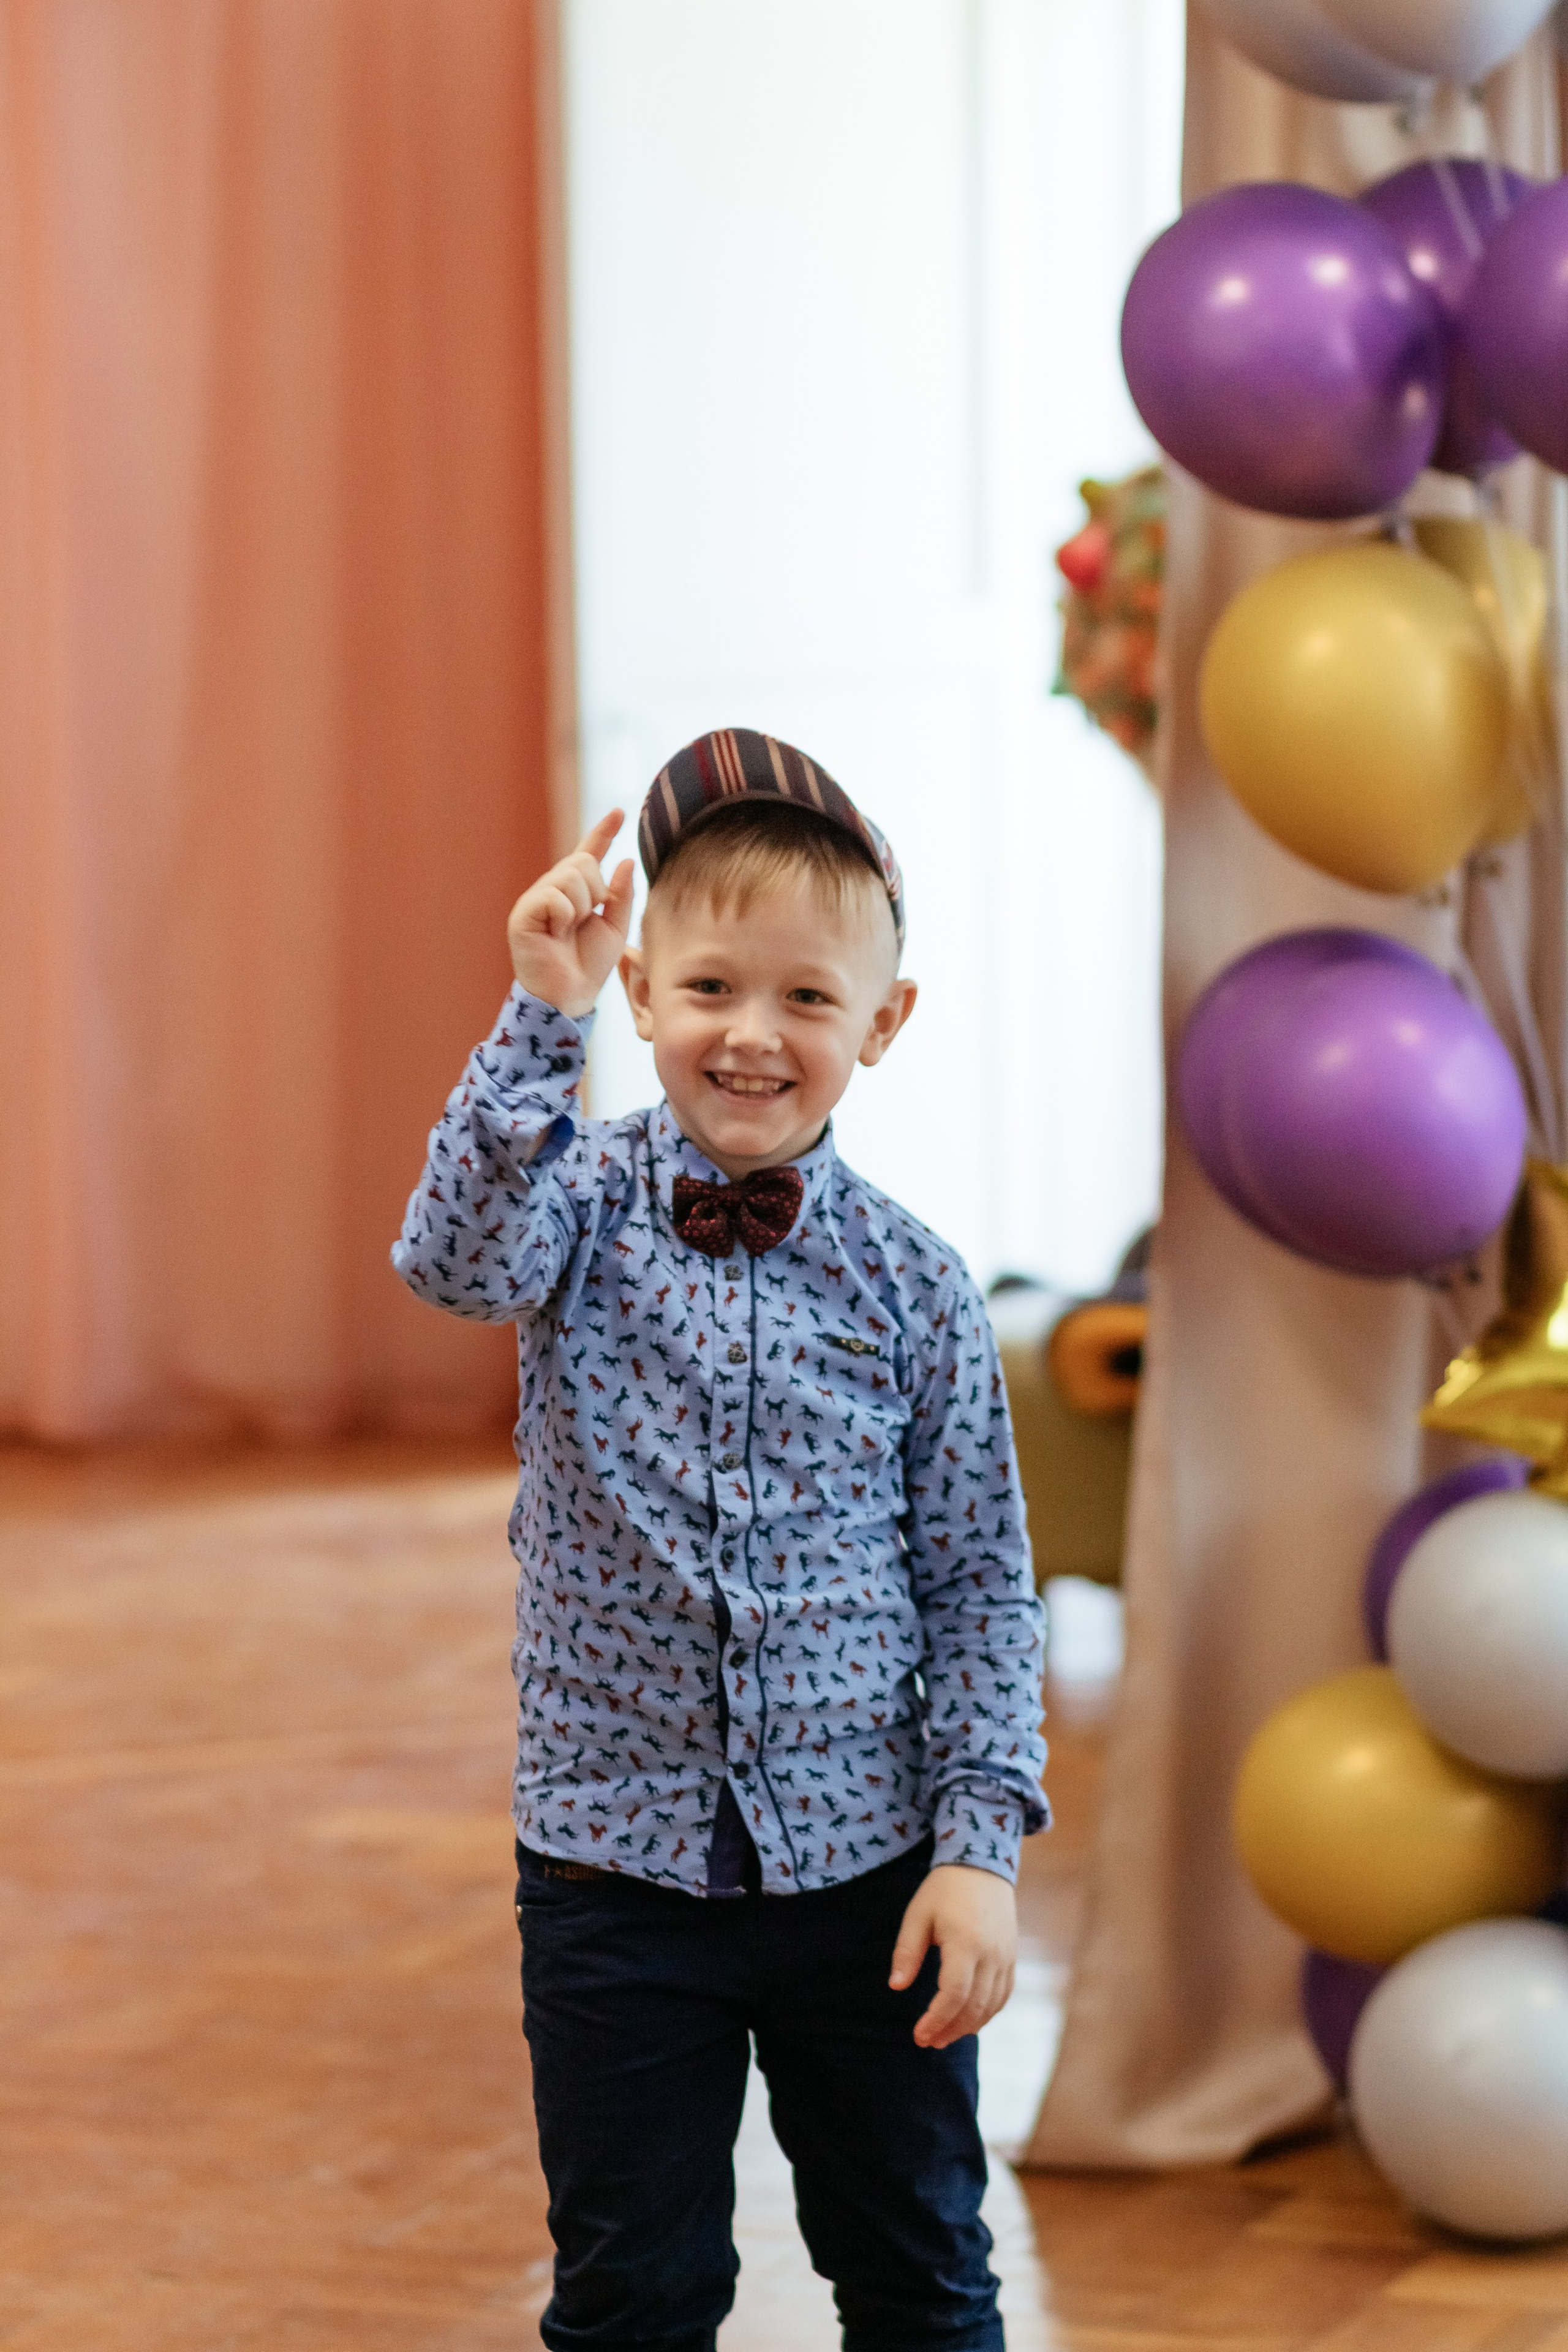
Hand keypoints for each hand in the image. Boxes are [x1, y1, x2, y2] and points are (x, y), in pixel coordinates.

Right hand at [507, 812, 634, 1017]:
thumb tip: (625, 861)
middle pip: (582, 862)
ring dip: (580, 907)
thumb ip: (621, 896)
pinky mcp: (523, 913)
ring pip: (570, 876)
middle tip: (584, 921)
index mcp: (574, 892)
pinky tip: (555, 934)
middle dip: (595, 892)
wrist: (569, 996)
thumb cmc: (589, 966)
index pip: (589, 854)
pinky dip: (564, 916)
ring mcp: (536, 900)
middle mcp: (552, 890)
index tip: (620, 812)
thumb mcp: (615, 928)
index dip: (604, 832)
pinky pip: (554, 896)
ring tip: (568, 931)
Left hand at [889, 1863, 1016, 2049]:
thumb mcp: (918, 1914)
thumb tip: (896, 1987)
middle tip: (927, 2041)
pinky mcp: (1012, 1957)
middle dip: (950, 2030)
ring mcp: (1006, 1957)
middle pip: (974, 2007)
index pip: (955, 1995)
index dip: (937, 2020)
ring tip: (943, 2037)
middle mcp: (991, 1954)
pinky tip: (968, 2021)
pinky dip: (987, 2013)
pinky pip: (1003, 1995)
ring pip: (991, 2006)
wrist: (982, 1866)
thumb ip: (907, 1951)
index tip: (918, 2035)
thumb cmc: (944, 1890)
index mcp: (966, 1943)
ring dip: (968, 2027)